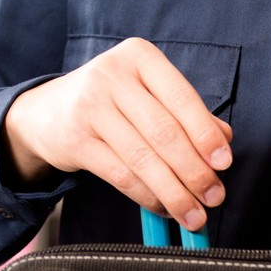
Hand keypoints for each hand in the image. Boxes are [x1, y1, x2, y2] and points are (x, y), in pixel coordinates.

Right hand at [1, 37, 232, 232]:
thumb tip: (224, 140)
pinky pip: (120, 175)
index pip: (181, 97)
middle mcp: (111, 76)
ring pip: (143, 159)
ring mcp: (89, 107)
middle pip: (163, 131)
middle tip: (215, 196)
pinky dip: (147, 197)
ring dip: (174, 192)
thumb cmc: (111, 100)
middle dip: (194, 170)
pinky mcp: (75, 140)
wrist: (46, 111)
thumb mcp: (146, 92)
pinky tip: (163, 208)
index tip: (224, 162)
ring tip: (194, 214)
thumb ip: (185, 111)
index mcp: (138, 56)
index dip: (205, 133)